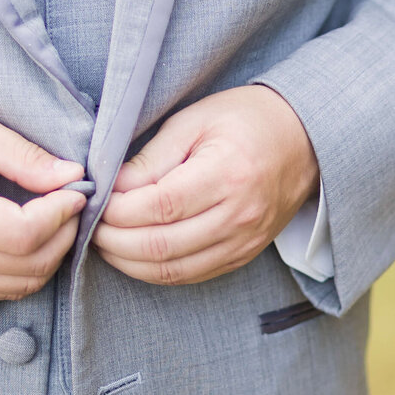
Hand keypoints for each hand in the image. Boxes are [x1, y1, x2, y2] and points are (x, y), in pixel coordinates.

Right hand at [0, 103, 86, 299]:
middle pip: (31, 265)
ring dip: (49, 255)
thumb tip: (70, 175)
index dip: (63, 212)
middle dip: (64, 234)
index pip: (28, 234)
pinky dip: (25, 269)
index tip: (73, 187)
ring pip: (21, 285)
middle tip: (69, 200)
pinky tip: (29, 236)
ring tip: (53, 217)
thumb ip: (21, 154)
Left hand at [92, 85, 317, 286]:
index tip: (95, 201)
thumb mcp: (194, 121)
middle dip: (114, 241)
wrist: (305, 139)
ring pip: (172, 270)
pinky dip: (155, 270)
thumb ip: (151, 158)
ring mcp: (244, 242)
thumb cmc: (246, 119)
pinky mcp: (243, 255)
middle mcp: (239, 216)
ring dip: (128, 262)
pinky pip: (191, 275)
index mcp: (227, 174)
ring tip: (104, 242)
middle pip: (161, 246)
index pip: (158, 207)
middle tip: (89, 226)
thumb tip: (110, 189)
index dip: (117, 211)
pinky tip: (133, 255)